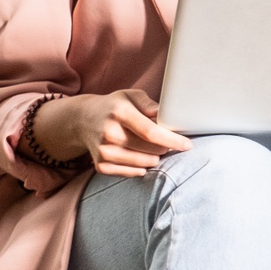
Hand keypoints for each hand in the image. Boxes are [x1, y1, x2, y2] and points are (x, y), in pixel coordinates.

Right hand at [33, 89, 191, 176]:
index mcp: (120, 113)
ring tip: (149, 147)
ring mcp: (103, 151)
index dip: (173, 141)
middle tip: (163, 141)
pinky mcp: (101, 165)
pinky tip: (138, 156)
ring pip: (145, 164)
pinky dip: (141, 167)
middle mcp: (109, 133)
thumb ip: (150, 104)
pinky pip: (133, 173)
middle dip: (165, 148)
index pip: (151, 132)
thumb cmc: (115, 107)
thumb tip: (167, 115)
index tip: (187, 145)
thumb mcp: (131, 96)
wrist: (83, 119)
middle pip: (151, 150)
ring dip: (154, 158)